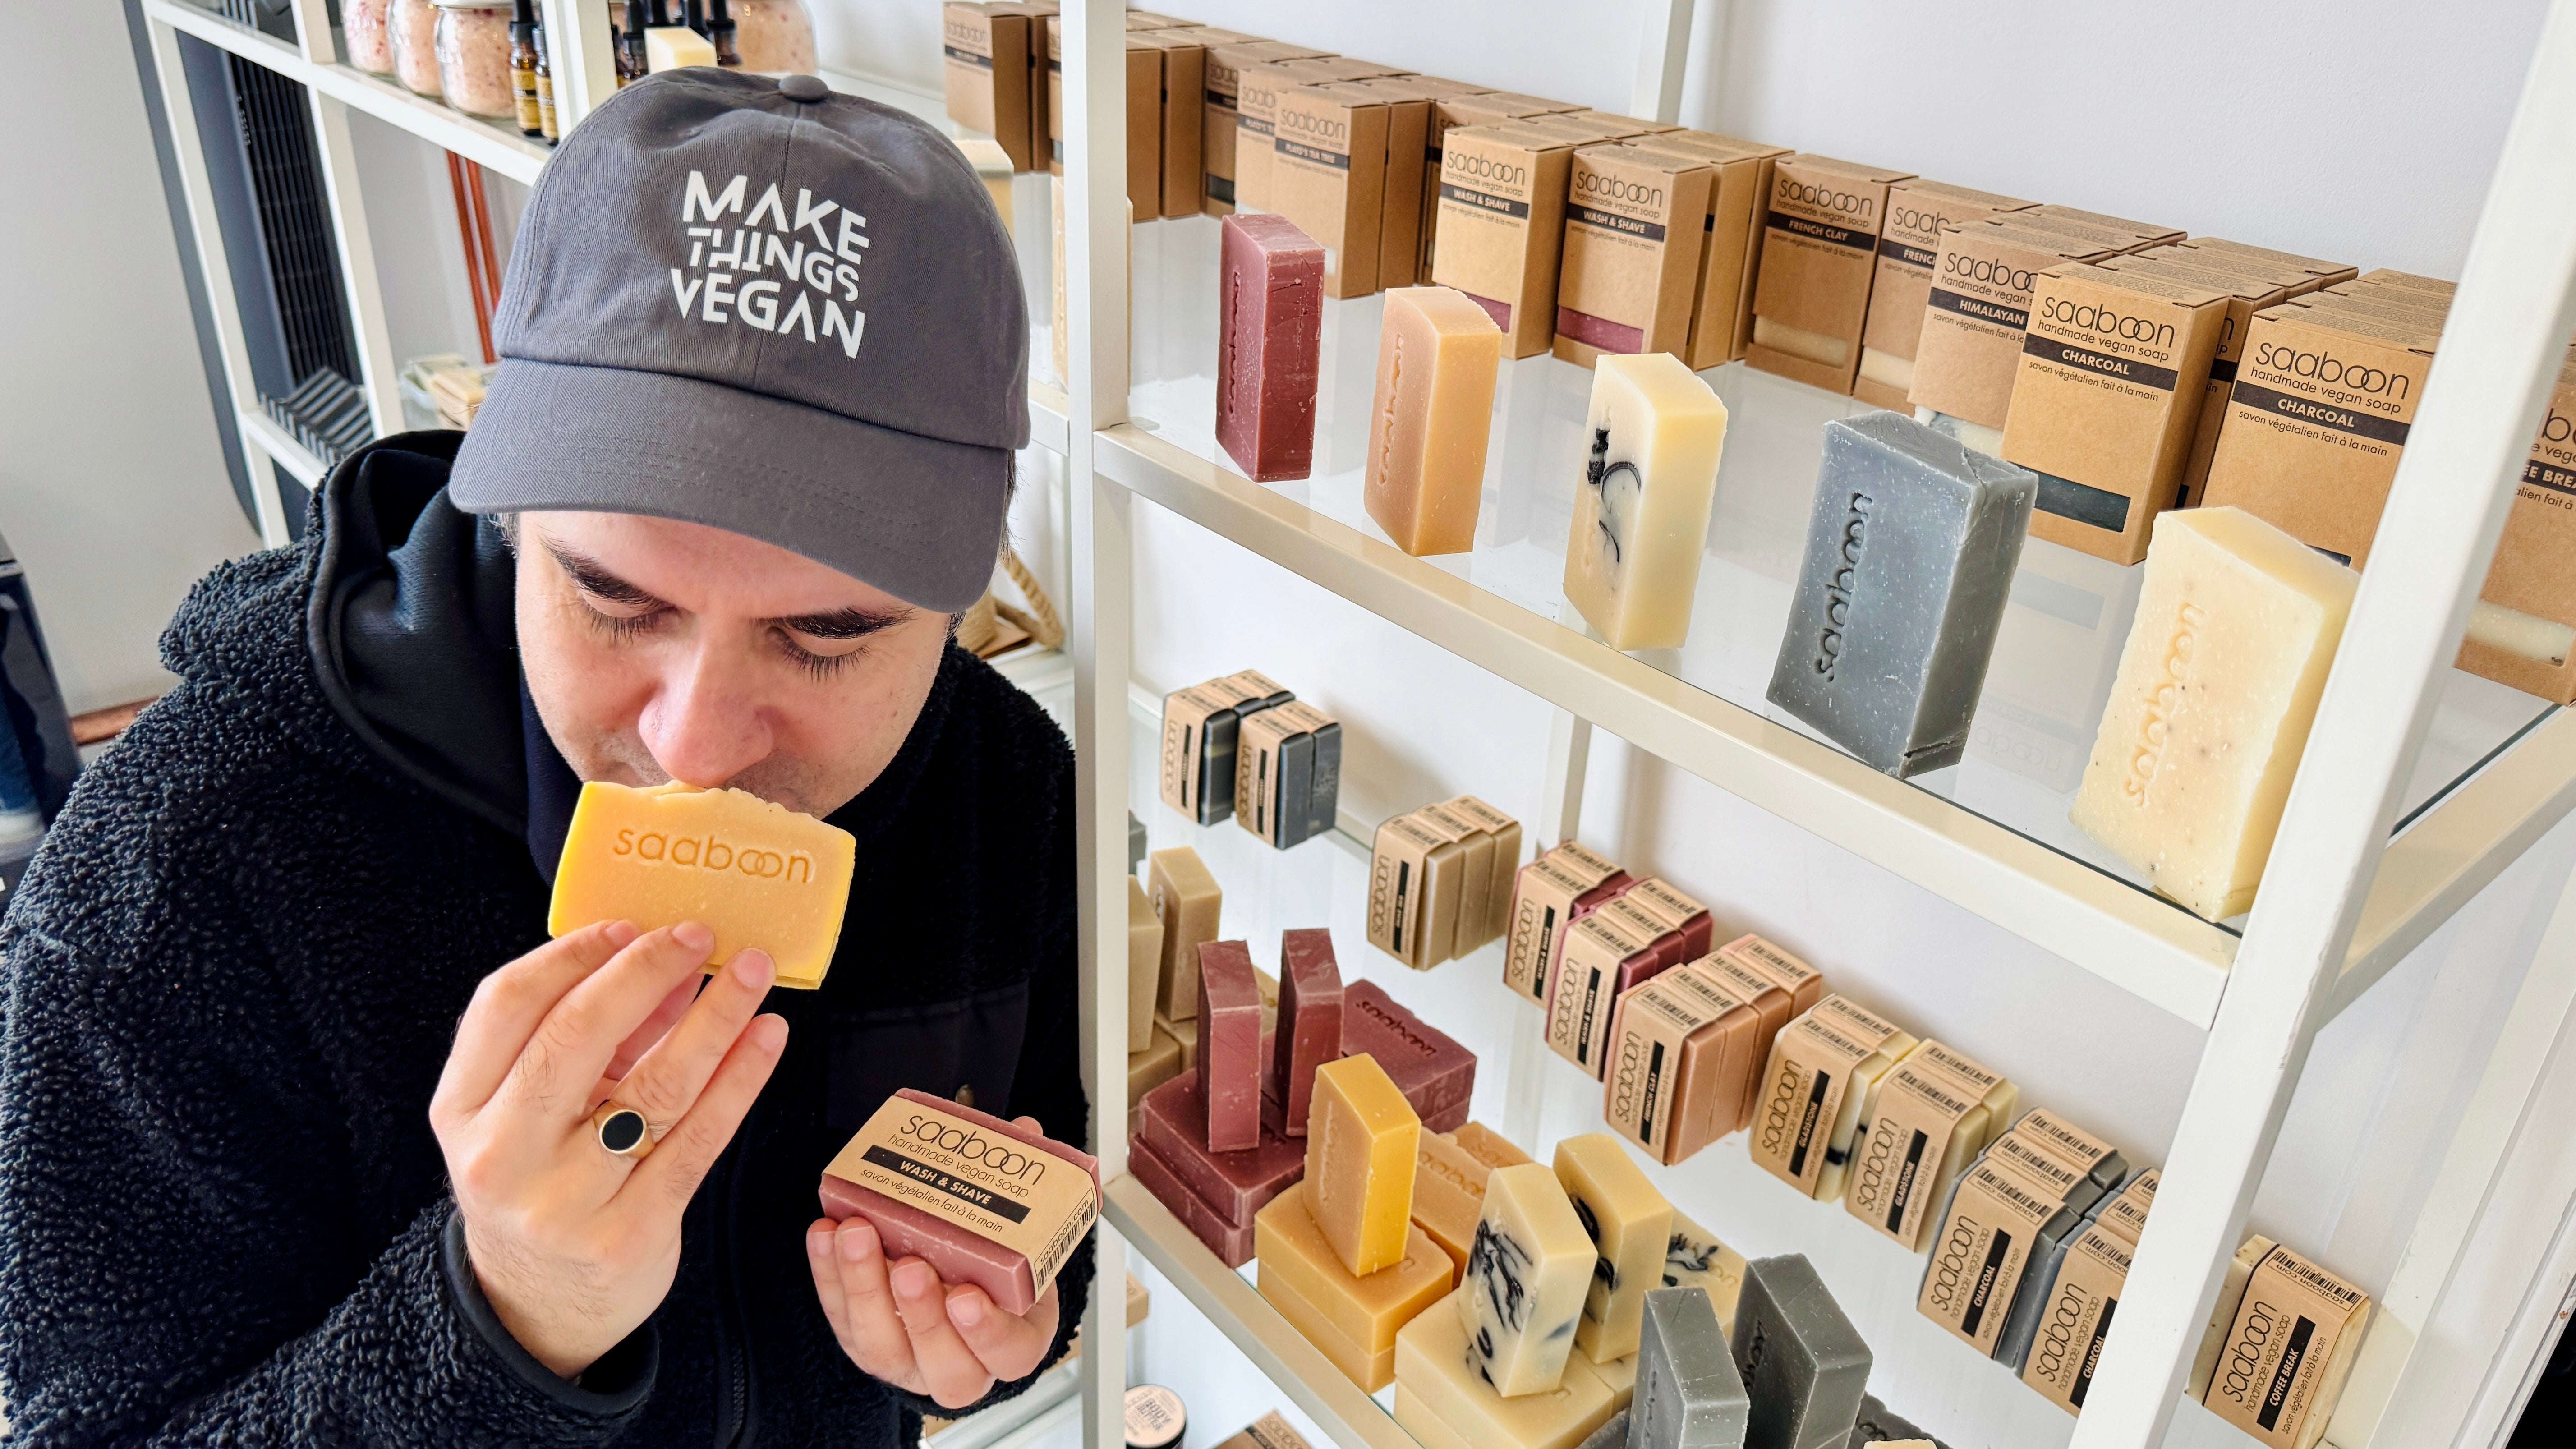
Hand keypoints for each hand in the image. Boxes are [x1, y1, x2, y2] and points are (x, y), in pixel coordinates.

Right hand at [430, 919, 788, 1376]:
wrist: (536, 1307)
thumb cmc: (541, 1181)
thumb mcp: (530, 1110)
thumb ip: (589, 1036)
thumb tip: (670, 961)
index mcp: (461, 1110)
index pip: (506, 1005)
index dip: (572, 954)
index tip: (629, 923)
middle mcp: (503, 1154)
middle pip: (576, 1036)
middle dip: (644, 971)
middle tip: (700, 935)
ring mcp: (564, 1200)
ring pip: (654, 1087)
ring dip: (714, 1017)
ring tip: (752, 972)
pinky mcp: (629, 1234)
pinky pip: (698, 1139)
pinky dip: (740, 1078)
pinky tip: (767, 1037)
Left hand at [807, 1115, 1062, 1408]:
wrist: (961, 1295)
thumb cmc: (996, 1271)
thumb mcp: (1021, 1239)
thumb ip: (1022, 1188)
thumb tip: (1024, 1129)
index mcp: (1013, 1343)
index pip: (1007, 1352)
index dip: (986, 1329)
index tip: (966, 1294)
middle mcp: (961, 1367)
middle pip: (942, 1362)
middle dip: (921, 1313)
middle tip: (910, 1265)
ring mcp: (907, 1360)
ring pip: (879, 1344)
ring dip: (864, 1287)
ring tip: (857, 1235)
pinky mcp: (863, 1343)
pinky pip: (840, 1317)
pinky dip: (829, 1275)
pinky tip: (828, 1234)